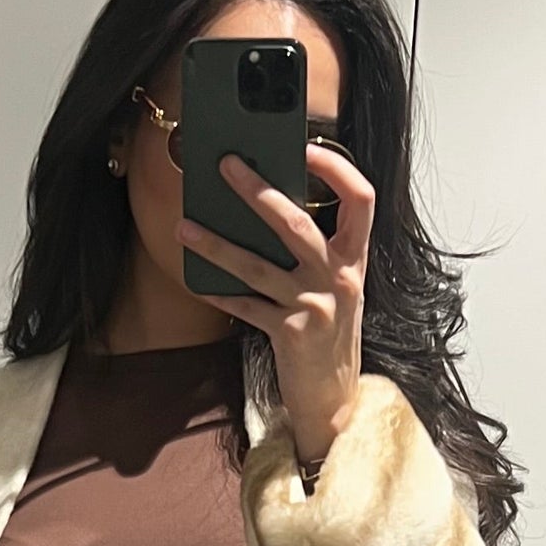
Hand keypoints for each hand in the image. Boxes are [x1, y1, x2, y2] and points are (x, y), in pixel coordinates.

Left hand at [176, 142, 373, 466]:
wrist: (335, 399)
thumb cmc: (330, 336)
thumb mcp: (335, 287)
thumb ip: (316, 251)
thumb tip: (267, 207)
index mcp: (355, 259)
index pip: (360, 199)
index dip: (336, 168)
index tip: (306, 145)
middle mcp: (338, 278)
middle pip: (296, 223)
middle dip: (257, 190)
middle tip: (225, 165)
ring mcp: (314, 306)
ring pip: (256, 265)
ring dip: (216, 244)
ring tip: (185, 226)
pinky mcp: (289, 333)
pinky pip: (245, 306)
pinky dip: (219, 295)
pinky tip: (198, 284)